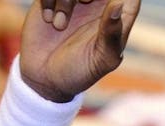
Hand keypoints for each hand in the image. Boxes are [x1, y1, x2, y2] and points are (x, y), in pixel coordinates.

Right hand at [19, 0, 140, 101]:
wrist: (45, 78)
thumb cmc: (80, 72)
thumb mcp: (102, 59)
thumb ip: (112, 34)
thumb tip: (118, 4)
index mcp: (119, 16)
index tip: (94, 5)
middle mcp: (99, 4)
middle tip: (84, 1)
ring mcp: (75, 0)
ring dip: (65, 0)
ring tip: (59, 26)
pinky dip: (48, 0)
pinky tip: (48, 20)